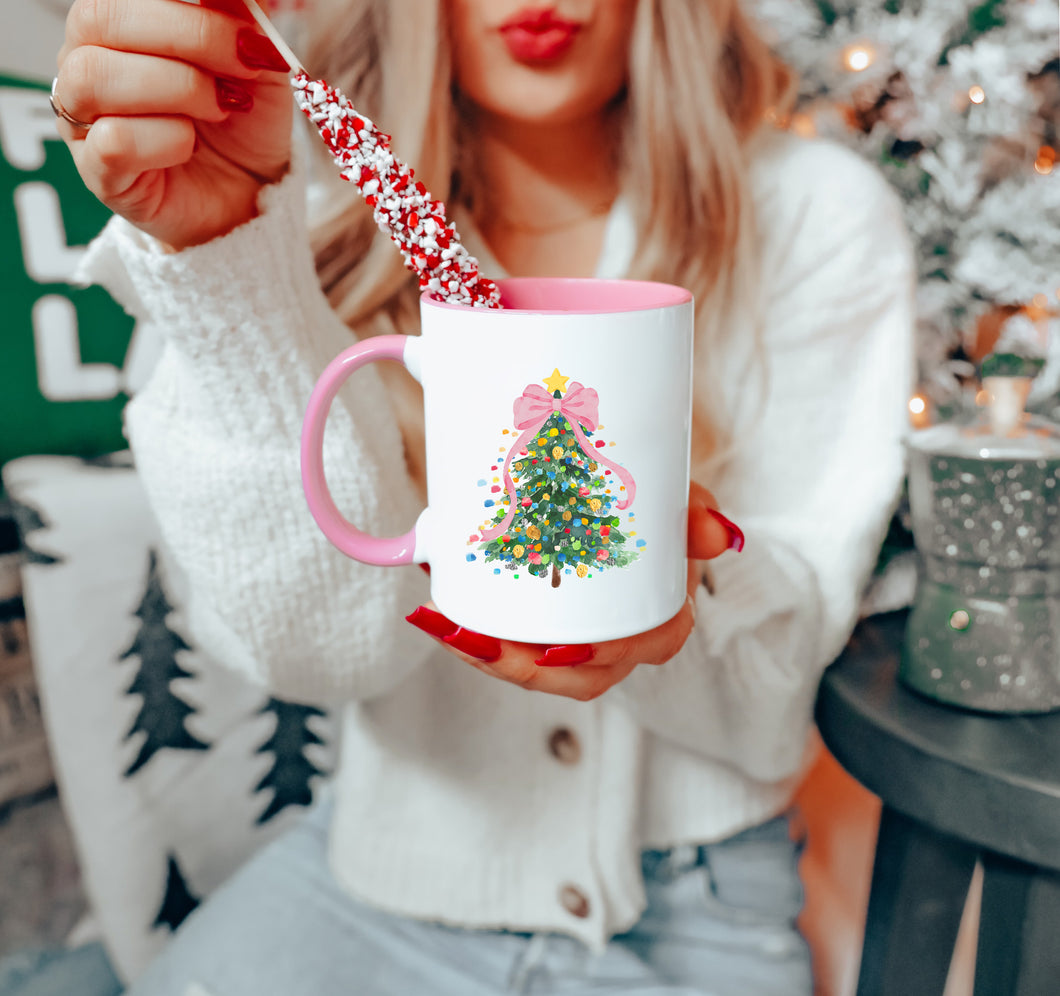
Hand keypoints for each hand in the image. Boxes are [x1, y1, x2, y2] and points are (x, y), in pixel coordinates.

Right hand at [55, 0, 293, 249]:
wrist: (253, 196)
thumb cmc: (244, 124)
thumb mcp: (254, 59)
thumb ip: (237, 12)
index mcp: (118, 23)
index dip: (188, 8)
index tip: (247, 31)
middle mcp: (86, 60)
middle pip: (99, 17)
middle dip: (190, 36)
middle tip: (244, 68)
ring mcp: (83, 117)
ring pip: (95, 76)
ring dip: (177, 88)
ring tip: (219, 108)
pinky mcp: (98, 172)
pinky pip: (113, 140)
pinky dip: (167, 139)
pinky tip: (190, 145)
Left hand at [406, 482, 742, 700]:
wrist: (621, 498)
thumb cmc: (656, 510)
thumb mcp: (678, 503)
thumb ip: (696, 514)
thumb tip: (719, 535)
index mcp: (658, 615)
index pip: (648, 646)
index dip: (607, 654)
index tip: (561, 649)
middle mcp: (615, 637)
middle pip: (574, 673)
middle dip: (517, 664)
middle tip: (472, 636)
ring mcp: (573, 633)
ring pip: (533, 664)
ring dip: (483, 651)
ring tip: (440, 621)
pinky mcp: (535, 622)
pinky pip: (506, 640)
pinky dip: (468, 627)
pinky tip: (433, 609)